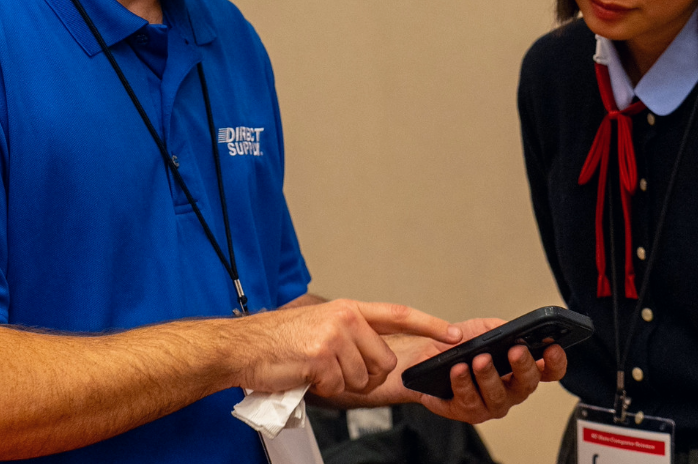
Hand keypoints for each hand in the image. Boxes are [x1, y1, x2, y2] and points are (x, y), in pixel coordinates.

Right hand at [231, 299, 461, 398]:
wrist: (243, 348)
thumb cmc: (280, 343)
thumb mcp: (321, 327)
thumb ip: (352, 336)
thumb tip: (379, 360)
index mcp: (349, 309)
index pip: (399, 314)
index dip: (429, 324)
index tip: (453, 334)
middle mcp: (345, 317)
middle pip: (383, 361)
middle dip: (364, 375)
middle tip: (335, 371)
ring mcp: (334, 335)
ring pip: (363, 378)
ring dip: (341, 384)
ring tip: (316, 371)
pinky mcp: (322, 356)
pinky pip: (340, 386)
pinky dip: (323, 389)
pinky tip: (306, 375)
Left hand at [341, 317, 568, 422]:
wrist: (424, 357)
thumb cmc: (457, 345)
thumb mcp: (481, 329)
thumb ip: (499, 328)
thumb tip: (512, 330)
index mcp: (519, 369)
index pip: (549, 370)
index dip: (556, 362)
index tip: (552, 348)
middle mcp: (510, 389)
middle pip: (527, 384)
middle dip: (522, 366)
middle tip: (515, 350)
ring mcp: (491, 403)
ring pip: (498, 396)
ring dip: (490, 376)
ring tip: (480, 359)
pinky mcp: (468, 412)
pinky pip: (469, 401)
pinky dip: (463, 384)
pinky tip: (458, 370)